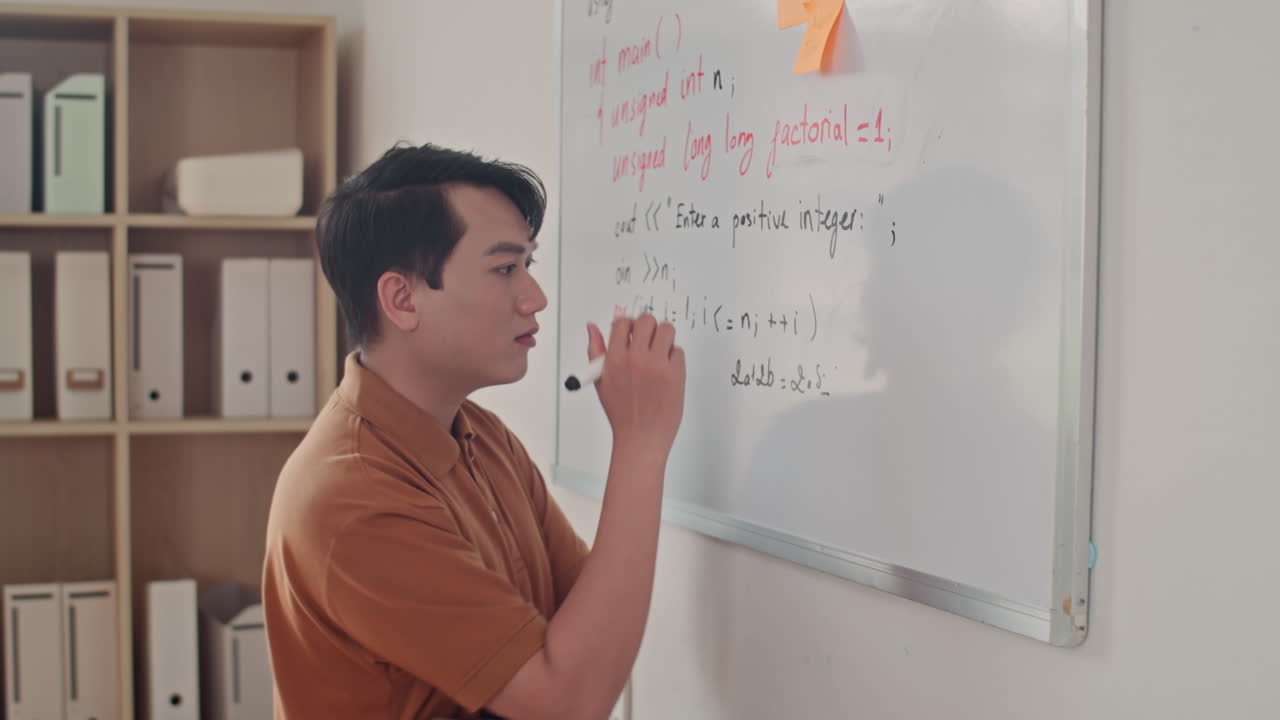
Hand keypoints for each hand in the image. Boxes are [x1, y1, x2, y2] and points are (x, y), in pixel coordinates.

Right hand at [586, 313, 685, 459]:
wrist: (641, 438)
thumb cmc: (622, 413)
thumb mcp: (601, 381)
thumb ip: (596, 351)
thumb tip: (592, 328)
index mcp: (615, 359)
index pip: (622, 322)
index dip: (628, 325)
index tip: (633, 332)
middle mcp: (636, 358)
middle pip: (647, 320)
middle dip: (648, 327)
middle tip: (649, 339)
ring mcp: (657, 365)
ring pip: (667, 330)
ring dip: (665, 338)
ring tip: (660, 352)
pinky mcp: (675, 374)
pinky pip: (679, 351)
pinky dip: (675, 357)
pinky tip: (667, 370)